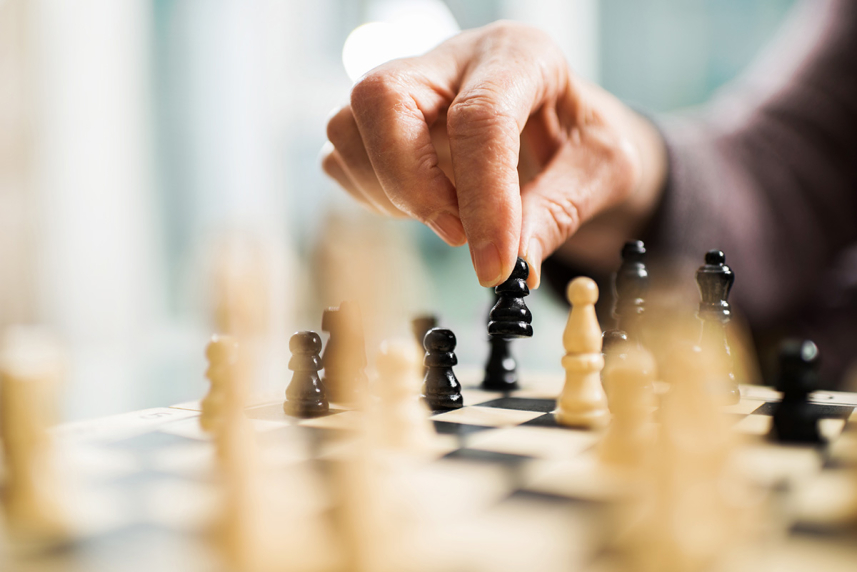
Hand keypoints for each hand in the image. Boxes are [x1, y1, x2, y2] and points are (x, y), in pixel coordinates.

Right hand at [323, 21, 666, 287]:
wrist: (562, 129)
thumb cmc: (581, 140)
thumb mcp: (602, 171)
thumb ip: (559, 212)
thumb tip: (514, 265)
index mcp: (517, 55)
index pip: (480, 118)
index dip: (484, 200)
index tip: (493, 263)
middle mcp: (451, 60)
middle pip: (383, 98)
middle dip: (411, 184)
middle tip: (456, 234)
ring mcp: (407, 87)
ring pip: (349, 127)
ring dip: (391, 193)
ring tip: (449, 215)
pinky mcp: (378, 122)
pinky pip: (343, 159)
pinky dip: (375, 197)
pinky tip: (423, 205)